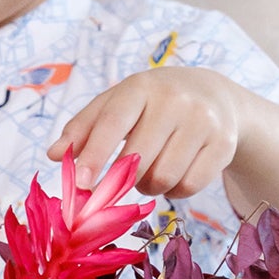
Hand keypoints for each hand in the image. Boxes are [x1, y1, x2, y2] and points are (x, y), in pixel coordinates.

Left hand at [52, 67, 248, 201]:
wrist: (212, 93)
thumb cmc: (151, 103)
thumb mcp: (116, 104)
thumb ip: (82, 128)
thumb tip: (54, 155)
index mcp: (141, 87)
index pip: (113, 123)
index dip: (95, 155)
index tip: (80, 183)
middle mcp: (175, 100)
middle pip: (139, 159)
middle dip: (123, 178)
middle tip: (120, 177)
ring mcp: (203, 122)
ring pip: (164, 178)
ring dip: (149, 186)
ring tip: (150, 170)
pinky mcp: (224, 144)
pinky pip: (189, 187)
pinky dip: (174, 191)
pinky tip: (174, 173)